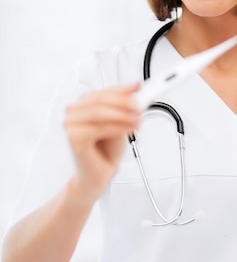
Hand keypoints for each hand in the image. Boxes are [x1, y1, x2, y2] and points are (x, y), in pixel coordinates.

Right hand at [64, 83, 140, 201]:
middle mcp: (74, 112)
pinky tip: (130, 129)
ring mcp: (70, 124)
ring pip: (99, 112)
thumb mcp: (121, 123)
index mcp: (83, 104)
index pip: (104, 91)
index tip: (138, 87)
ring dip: (122, 115)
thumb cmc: (106, 150)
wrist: (98, 174)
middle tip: (140, 106)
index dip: (122, 89)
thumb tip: (138, 95)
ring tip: (138, 120)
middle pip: (100, 99)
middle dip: (124, 102)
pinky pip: (98, 127)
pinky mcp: (73, 138)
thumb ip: (126, 108)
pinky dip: (117, 127)